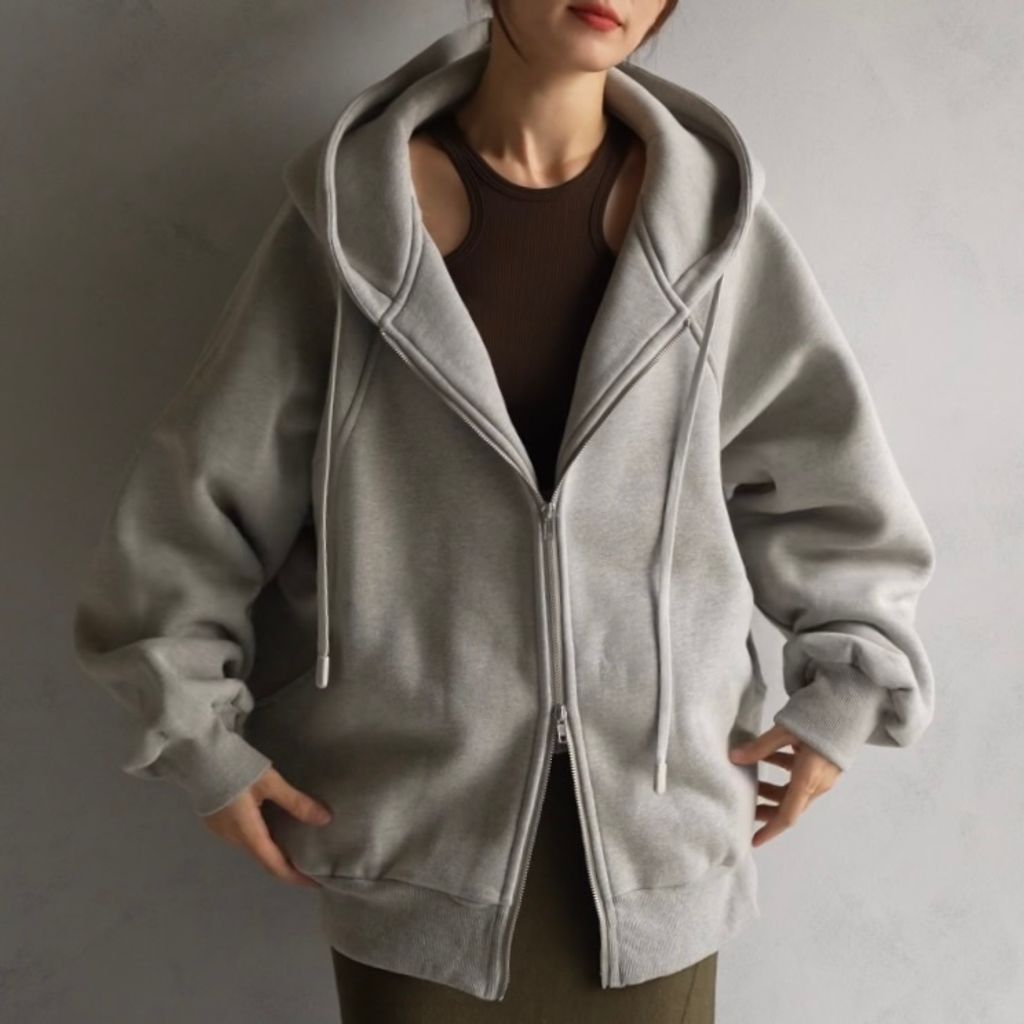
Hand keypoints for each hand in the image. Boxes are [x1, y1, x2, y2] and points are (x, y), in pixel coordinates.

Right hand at [200, 767, 332, 887]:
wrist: (198, 757)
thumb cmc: (237, 770)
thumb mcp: (270, 783)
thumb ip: (296, 802)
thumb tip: (325, 820)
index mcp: (248, 834)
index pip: (275, 866)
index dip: (295, 877)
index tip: (315, 884)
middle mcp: (233, 839)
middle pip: (264, 859)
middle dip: (286, 865)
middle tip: (309, 862)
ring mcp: (222, 831)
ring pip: (253, 847)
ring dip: (273, 851)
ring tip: (295, 846)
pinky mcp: (216, 821)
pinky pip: (244, 837)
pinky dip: (262, 839)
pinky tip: (273, 828)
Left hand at [728, 725, 841, 847]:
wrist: (851, 708)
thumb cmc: (819, 719)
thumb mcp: (785, 731)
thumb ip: (760, 747)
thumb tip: (734, 758)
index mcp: (808, 779)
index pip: (787, 815)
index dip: (770, 830)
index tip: (754, 841)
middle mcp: (817, 783)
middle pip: (789, 805)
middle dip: (766, 810)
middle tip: (744, 807)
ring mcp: (823, 776)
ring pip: (794, 791)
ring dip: (772, 789)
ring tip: (750, 780)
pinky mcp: (824, 765)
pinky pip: (801, 777)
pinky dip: (783, 771)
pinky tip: (767, 755)